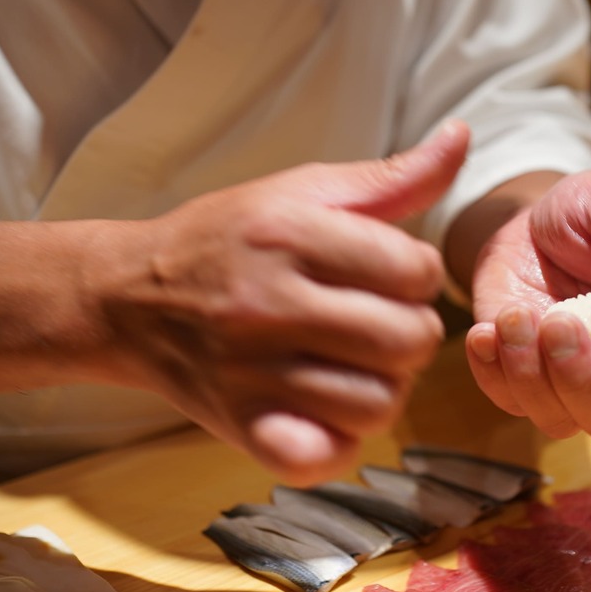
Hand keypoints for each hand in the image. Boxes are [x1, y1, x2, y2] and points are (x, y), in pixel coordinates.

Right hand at [99, 121, 469, 484]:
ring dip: (382, 389)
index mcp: (290, 233)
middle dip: (410, 333)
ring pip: (378, 404)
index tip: (386, 276)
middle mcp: (268, 301)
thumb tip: (461, 136)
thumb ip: (391, 176)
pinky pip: (323, 455)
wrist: (129, 297)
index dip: (417, 274)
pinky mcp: (240, 424)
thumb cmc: (227, 239)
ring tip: (354, 366)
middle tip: (378, 324)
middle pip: (409, 341)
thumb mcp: (301, 190)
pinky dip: (338, 442)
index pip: (417, 270)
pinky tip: (326, 412)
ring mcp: (251, 370)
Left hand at [464, 171, 590, 442]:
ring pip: (558, 420)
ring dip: (529, 374)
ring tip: (513, 315)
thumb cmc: (582, 217)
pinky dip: (491, 372)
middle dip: (579, 382)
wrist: (528, 227)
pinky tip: (483, 331)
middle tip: (554, 323)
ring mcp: (568, 383)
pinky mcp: (521, 381)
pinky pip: (508, 401)